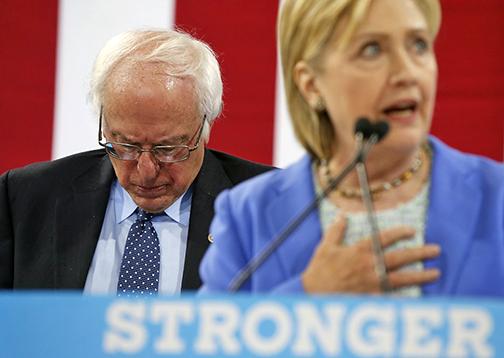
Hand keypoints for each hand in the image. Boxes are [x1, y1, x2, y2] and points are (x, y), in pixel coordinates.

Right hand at [301, 216, 440, 293]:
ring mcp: (372, 282)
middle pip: (400, 257)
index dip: (400, 233)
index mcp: (359, 250)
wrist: (314, 294)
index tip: (412, 231)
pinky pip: (393, 295)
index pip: (384, 238)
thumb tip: (343, 216)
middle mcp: (369, 265)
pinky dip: (406, 295)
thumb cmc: (319, 270)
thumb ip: (336, 230)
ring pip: (403, 278)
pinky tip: (419, 295)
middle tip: (436, 250)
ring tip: (436, 273)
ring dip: (421, 275)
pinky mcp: (372, 297)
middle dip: (420, 252)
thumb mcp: (325, 246)